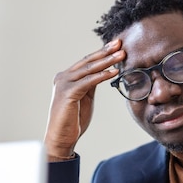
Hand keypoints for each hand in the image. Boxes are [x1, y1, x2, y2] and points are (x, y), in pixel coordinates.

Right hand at [44, 39, 125, 160]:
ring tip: (121, 55)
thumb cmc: (73, 120)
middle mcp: (63, 77)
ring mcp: (64, 84)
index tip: (116, 45)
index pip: (87, 62)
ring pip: (89, 69)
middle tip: (120, 43)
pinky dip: (102, 76)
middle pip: (88, 61)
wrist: (61, 138)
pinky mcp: (67, 93)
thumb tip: (103, 72)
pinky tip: (114, 72)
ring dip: (107, 61)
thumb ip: (90, 84)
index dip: (102, 53)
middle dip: (105, 52)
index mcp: (66, 77)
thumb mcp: (85, 97)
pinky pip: (88, 82)